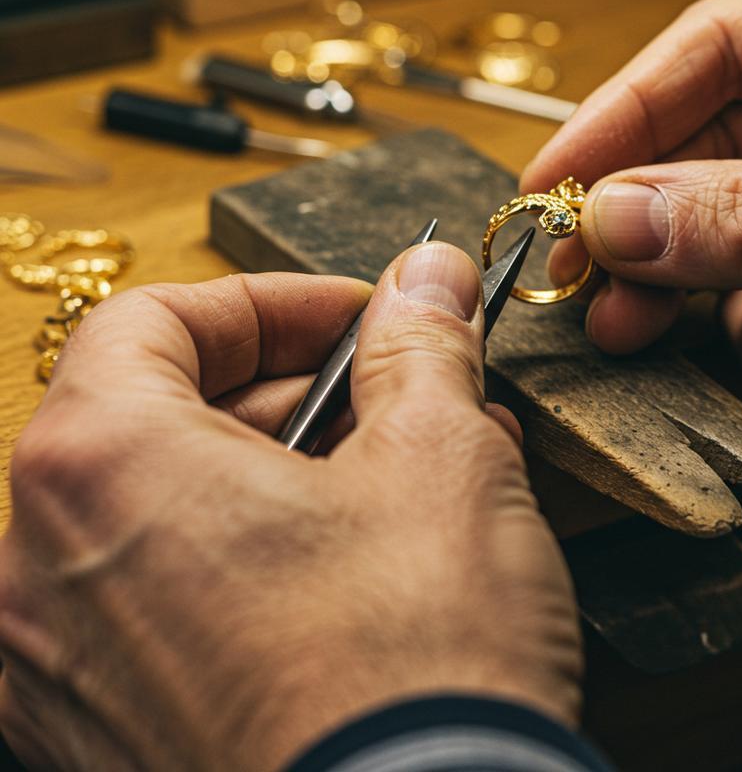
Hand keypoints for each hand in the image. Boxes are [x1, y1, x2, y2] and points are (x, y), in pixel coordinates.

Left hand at [0, 246, 580, 769]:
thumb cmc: (417, 660)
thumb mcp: (441, 456)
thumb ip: (418, 344)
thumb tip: (426, 275)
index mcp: (100, 468)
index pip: (156, 319)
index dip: (274, 302)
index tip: (362, 318)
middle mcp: (41, 572)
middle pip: (164, 415)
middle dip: (301, 390)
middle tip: (402, 397)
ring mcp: (61, 672)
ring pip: (176, 510)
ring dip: (294, 472)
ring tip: (410, 480)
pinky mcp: (105, 741)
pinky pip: (175, 600)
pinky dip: (262, 557)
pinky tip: (369, 568)